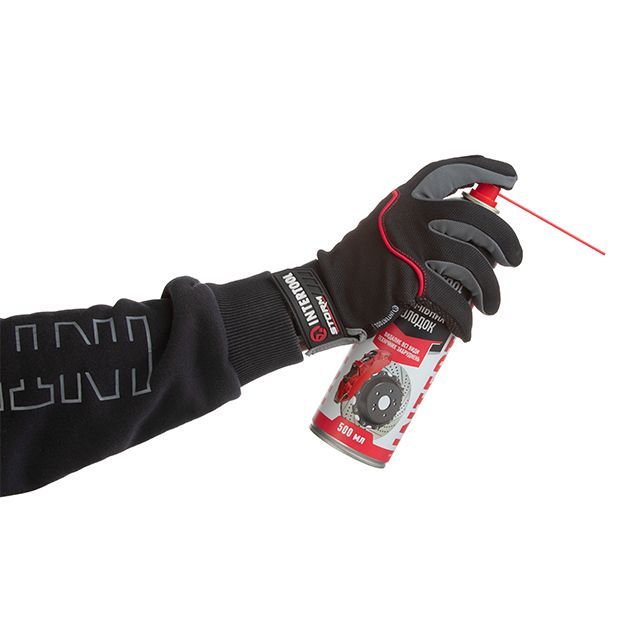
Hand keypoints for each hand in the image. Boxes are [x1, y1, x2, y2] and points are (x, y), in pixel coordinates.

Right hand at [274, 156, 522, 351]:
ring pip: (474, 266)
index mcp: (407, 196)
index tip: (511, 178)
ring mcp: (412, 246)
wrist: (332, 292)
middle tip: (514, 260)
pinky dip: (464, 320)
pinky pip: (453, 302)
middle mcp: (411, 214)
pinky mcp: (411, 280)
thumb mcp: (389, 223)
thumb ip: (422, 218)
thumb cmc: (365, 262)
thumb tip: (478, 231)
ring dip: (490, 290)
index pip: (454, 171)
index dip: (487, 169)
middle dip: (506, 242)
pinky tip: (465, 330)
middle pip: (478, 221)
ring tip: (490, 304)